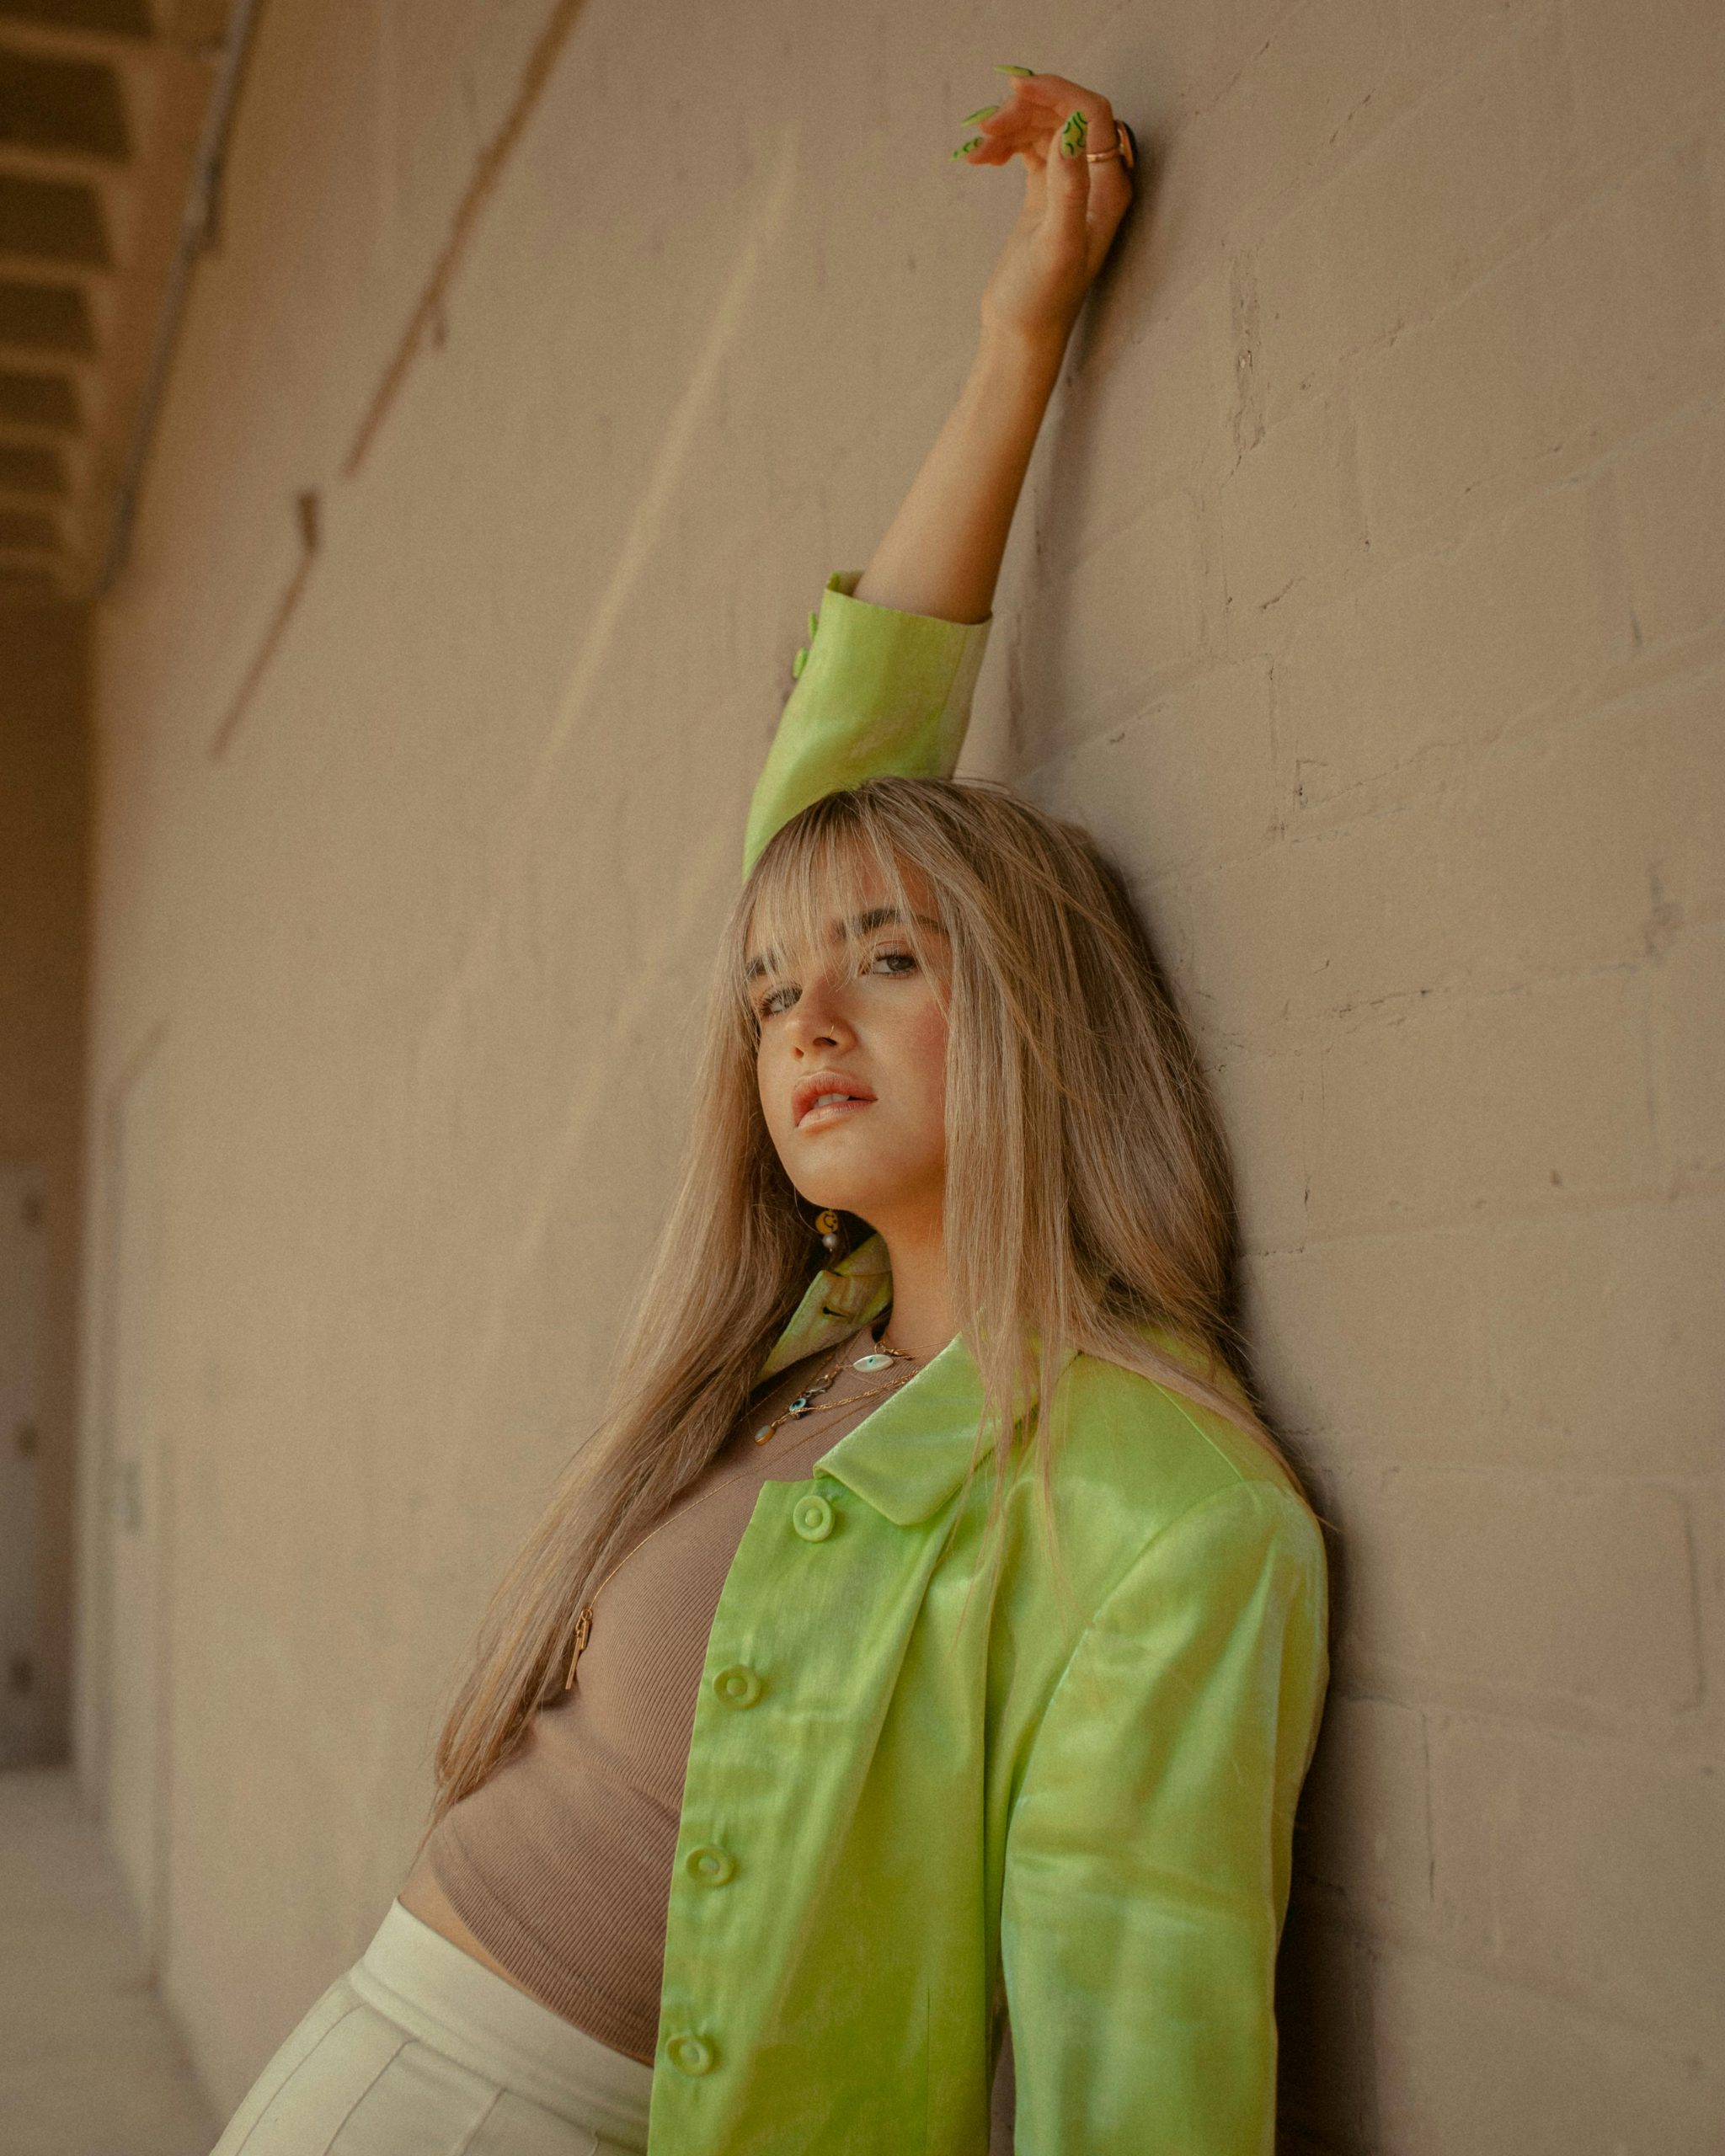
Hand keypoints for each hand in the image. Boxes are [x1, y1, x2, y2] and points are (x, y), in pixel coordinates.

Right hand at [953, 72, 1135, 349]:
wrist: (1020, 335)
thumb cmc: (1042, 301)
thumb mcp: (1056, 244)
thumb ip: (1069, 187)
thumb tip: (1070, 130)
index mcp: (1109, 188)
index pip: (1092, 114)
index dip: (1057, 92)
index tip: (1015, 89)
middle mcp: (1096, 181)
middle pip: (1065, 113)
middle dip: (1026, 109)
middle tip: (988, 124)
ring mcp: (1069, 186)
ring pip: (1043, 128)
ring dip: (1009, 127)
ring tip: (977, 147)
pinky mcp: (1045, 194)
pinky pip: (1028, 148)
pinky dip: (1003, 145)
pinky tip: (978, 158)